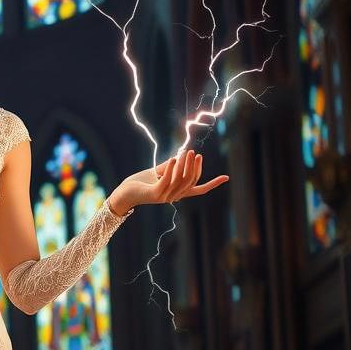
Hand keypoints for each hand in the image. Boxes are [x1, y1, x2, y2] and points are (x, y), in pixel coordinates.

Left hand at [109, 149, 228, 212]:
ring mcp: (165, 196)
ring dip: (184, 165)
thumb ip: (169, 166)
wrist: (123, 192)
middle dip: (195, 167)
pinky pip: (167, 180)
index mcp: (177, 192)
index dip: (213, 184)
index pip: (199, 189)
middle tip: (194, 153)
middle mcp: (174, 196)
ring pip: (181, 180)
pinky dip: (171, 168)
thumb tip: (179, 156)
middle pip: (191, 181)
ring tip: (186, 152)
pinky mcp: (155, 194)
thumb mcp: (157, 172)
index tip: (226, 177)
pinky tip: (173, 158)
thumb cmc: (140, 182)